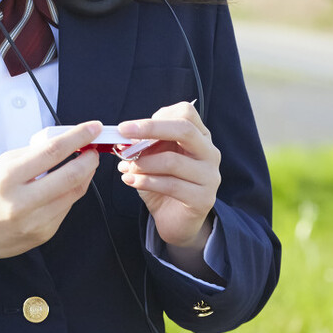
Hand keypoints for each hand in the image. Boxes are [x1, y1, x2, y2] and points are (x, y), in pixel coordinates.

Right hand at [0, 121, 100, 293]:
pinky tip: (64, 186)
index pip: (52, 152)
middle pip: (71, 176)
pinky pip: (65, 209)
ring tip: (82, 164)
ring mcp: (34, 223)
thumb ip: (30, 154)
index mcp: (7, 178)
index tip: (92, 128)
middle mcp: (22, 203)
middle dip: (90, 159)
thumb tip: (62, 143)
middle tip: (93, 148)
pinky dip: (69, 194)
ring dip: (84, 176)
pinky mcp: (42, 236)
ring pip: (74, 194)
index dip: (78, 137)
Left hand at [117, 102, 220, 271]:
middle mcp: (210, 153)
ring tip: (126, 167)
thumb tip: (124, 135)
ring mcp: (210, 176)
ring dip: (142, 162)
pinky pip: (171, 185)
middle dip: (150, 129)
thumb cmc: (164, 183)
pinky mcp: (203, 199)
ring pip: (172, 161)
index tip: (132, 126)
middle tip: (123, 132)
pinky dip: (145, 181)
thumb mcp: (153, 157)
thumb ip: (144, 144)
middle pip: (184, 130)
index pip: (186, 113)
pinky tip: (130, 180)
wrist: (176, 220)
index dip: (157, 116)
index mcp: (200, 136)